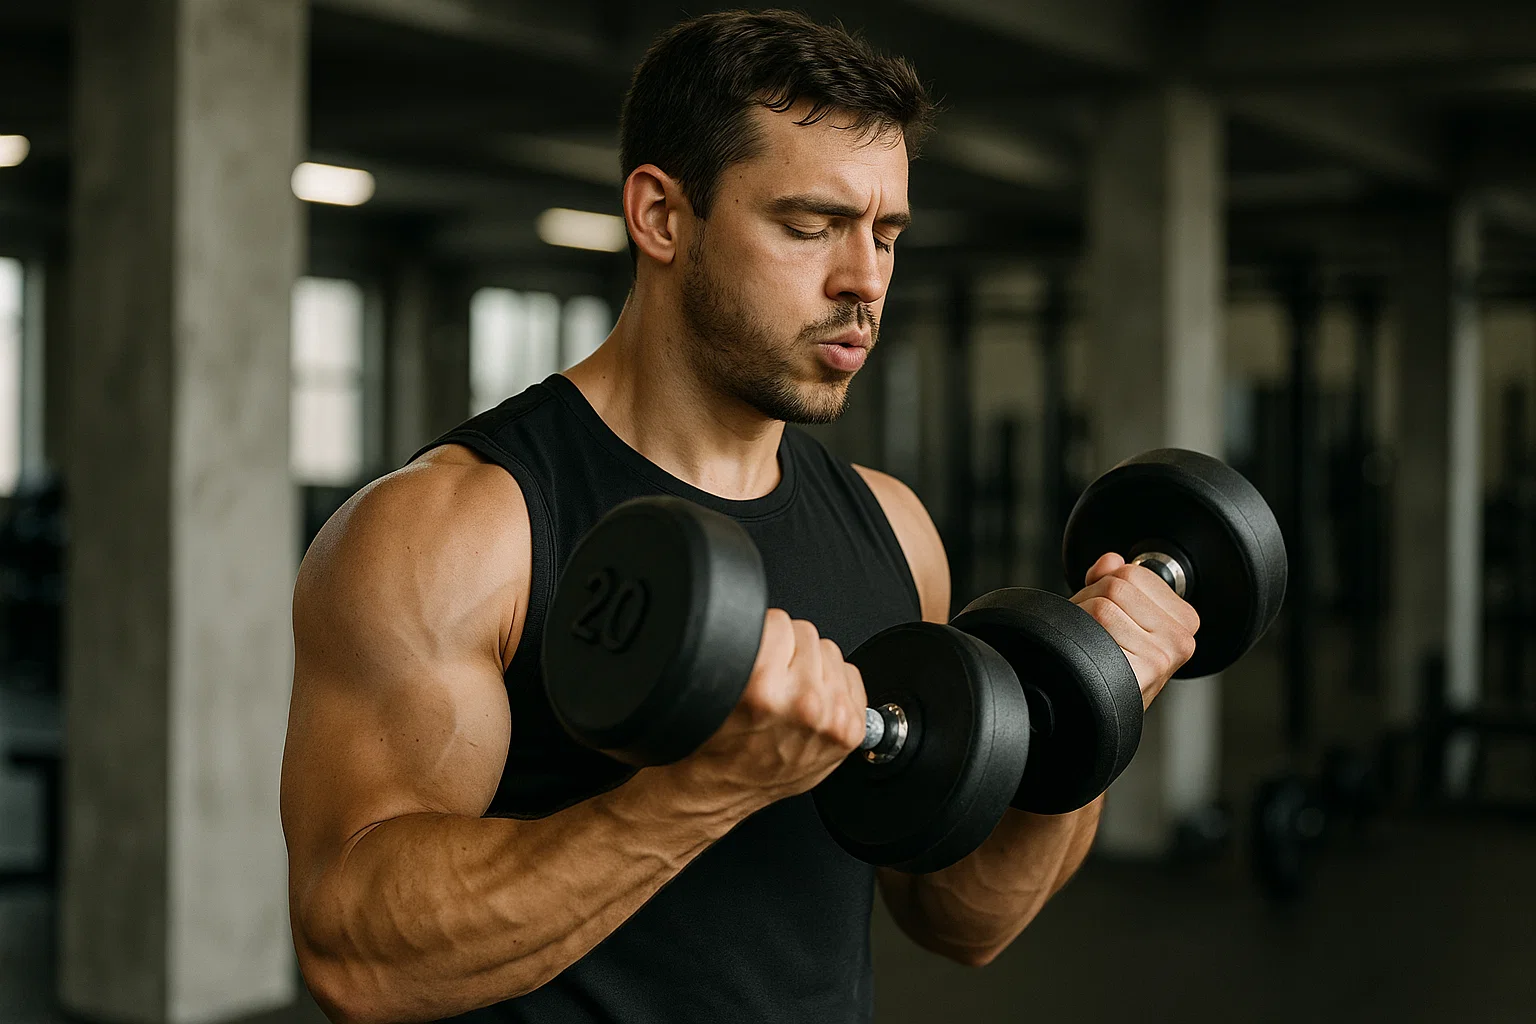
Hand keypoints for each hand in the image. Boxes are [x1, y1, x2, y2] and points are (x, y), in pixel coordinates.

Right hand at [670, 609, 867, 809]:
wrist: (722, 789)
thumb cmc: (715, 744)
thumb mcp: (715, 687)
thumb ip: (743, 648)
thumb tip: (764, 621)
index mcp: (762, 688)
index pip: (779, 622)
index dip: (765, 636)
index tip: (758, 654)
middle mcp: (803, 703)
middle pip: (806, 633)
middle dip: (788, 651)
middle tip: (771, 680)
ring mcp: (831, 718)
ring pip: (830, 651)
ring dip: (812, 667)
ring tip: (790, 694)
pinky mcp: (850, 730)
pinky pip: (851, 675)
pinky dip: (834, 685)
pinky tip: (812, 703)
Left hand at [1071, 553, 1199, 707]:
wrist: (1094, 714)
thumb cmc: (1109, 667)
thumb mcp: (1120, 617)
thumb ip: (1117, 579)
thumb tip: (1111, 560)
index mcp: (1185, 620)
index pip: (1132, 572)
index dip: (1106, 587)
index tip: (1109, 615)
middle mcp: (1182, 639)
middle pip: (1117, 584)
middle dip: (1092, 602)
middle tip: (1093, 633)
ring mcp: (1166, 655)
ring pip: (1104, 603)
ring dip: (1082, 619)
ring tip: (1091, 645)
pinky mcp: (1146, 668)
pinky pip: (1098, 624)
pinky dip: (1080, 636)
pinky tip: (1090, 658)